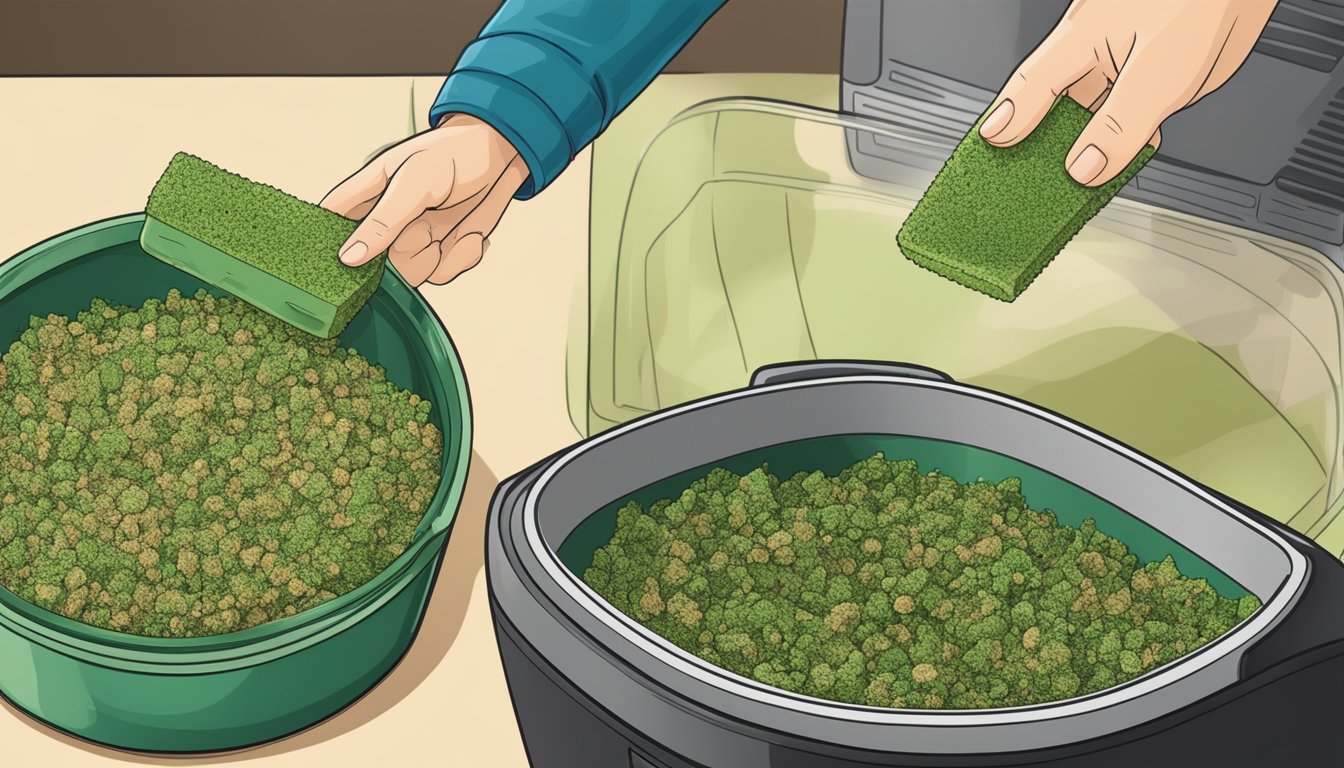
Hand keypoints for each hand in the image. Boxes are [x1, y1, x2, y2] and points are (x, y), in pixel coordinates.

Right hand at [321, 114, 528, 285]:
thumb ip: (383, 220)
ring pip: (411, 274)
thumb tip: (348, 258)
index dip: (324, 252)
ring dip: (442, 256)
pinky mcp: (439, 250)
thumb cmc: (451, 153)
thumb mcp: (414, 181)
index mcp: (364, 198)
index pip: (326, 227)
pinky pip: (442, 272)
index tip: (342, 267)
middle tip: (427, 231)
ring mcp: (411, 239)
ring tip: (460, 228)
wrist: (501, 155)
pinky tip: (472, 234)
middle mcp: (384, 224)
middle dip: (406, 254)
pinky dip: (463, 256)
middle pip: (372, 266)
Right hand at [978, 0, 1277, 185]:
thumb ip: (1120, 123)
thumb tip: (1085, 169)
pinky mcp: (1154, 74)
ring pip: (1088, 117)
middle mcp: (1097, 52)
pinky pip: (1124, 117)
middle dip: (1036, 147)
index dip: (1008, 120)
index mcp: (1082, 38)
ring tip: (1064, 190)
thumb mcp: (1160, 71)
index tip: (988, 148)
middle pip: (1053, 108)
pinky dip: (1118, 144)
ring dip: (1079, 151)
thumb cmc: (1203, 0)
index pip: (1030, 87)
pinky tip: (1118, 163)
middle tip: (1019, 184)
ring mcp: (1126, 63)